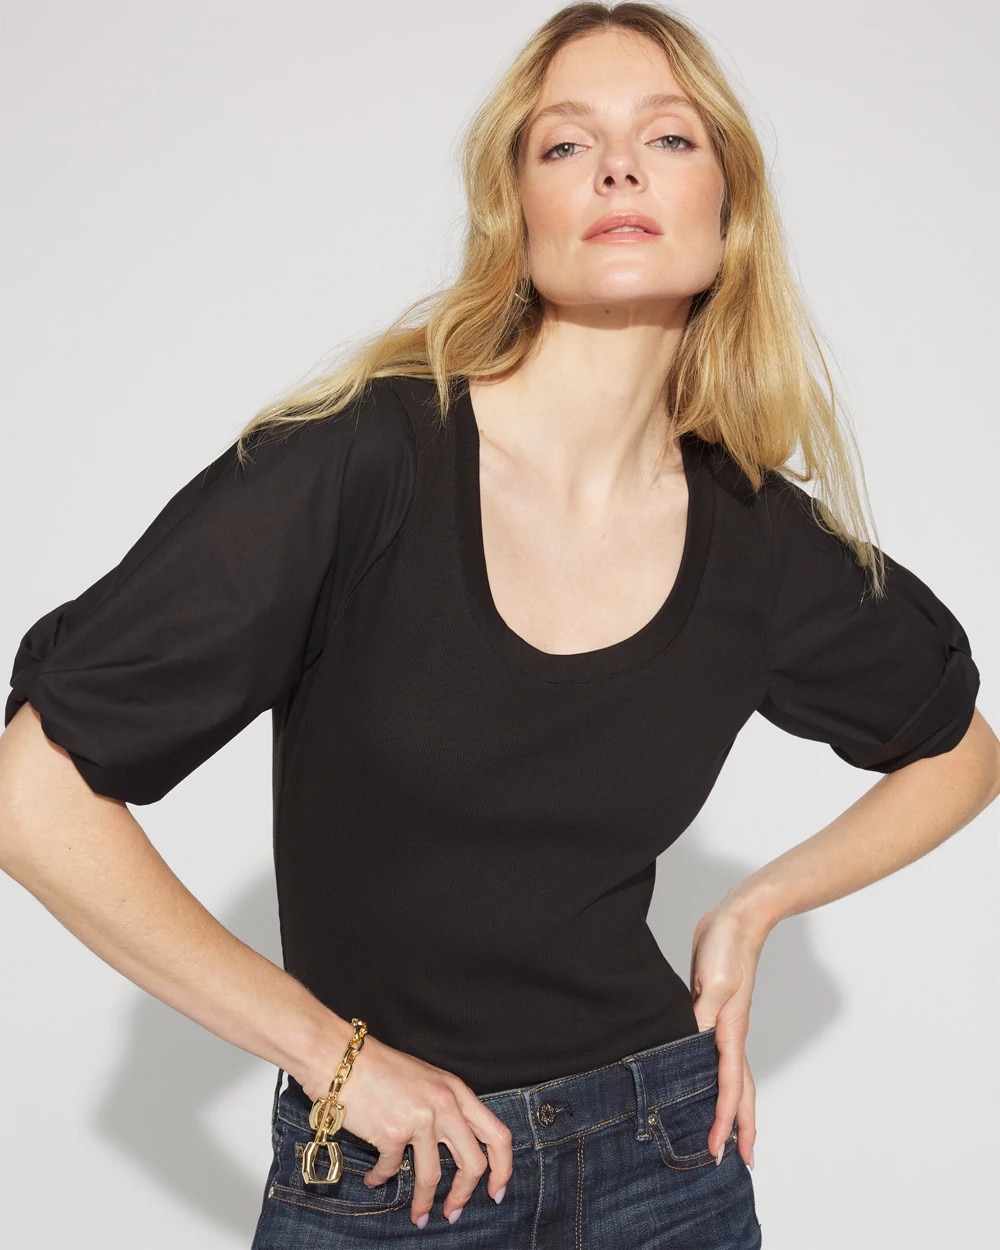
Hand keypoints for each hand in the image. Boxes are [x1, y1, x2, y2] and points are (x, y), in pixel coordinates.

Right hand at [309, 1034, 512, 1227]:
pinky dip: (381, 1179)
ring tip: (419, 1217)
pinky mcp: (392, 1132)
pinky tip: (374, 1179)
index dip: (503, 1168)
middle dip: (465, 1195)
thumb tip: (457, 1145)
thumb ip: (446, 1107)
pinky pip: (392, 1169)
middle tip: (454, 1212)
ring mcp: (420, 1119)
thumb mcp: (427, 1080)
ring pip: (433, 1176)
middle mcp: (444, 1104)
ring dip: (425, 1203)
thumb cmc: (380, 1068)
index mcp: (457, 1091)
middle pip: (473, 1163)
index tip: (496, 1192)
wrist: (342, 1058)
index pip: (497, 1134)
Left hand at [689, 903, 764, 1168]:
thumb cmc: (726, 946)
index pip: (730, 1087)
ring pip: (732, 1077)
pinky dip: (715, 1078)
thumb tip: (692, 1048)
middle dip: (741, 1128)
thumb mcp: (713, 982)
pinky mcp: (712, 1013)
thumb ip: (701, 1015)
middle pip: (741, 1092)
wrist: (735, 919)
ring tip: (727, 1135)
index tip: (717, 1151)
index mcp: (731, 1031)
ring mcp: (724, 1025)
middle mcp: (731, 1035)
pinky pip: (716, 1056)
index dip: (724, 1121)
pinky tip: (702, 1083)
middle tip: (739, 1163)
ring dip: (732, 1108)